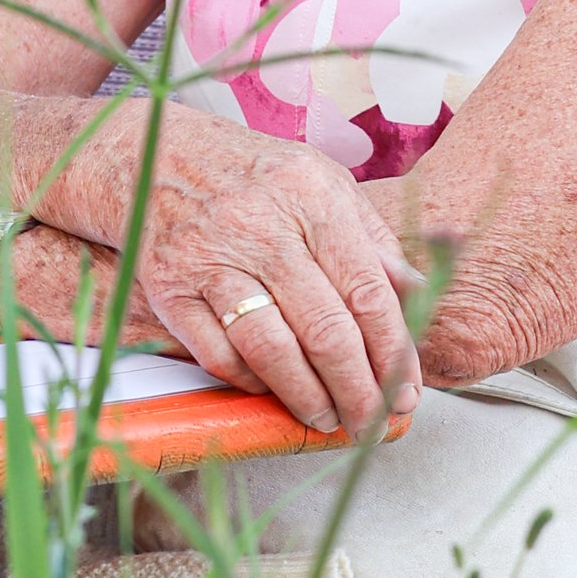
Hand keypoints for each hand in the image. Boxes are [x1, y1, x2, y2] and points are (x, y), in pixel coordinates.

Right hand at [129, 136, 420, 442]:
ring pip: (271, 350)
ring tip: (328, 417)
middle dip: (358, 390)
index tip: (407, 391)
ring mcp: (211, 259)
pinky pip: (219, 354)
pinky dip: (253, 382)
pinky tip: (274, 390)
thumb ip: (372, 241)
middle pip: (324, 329)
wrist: (154, 156)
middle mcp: (261, 227)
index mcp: (312, 197)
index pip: (366, 291)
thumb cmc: (254, 176)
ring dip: (307, 397)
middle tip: (374, 421)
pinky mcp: (171, 289)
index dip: (393, 352)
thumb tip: (422, 295)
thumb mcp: (323, 185)